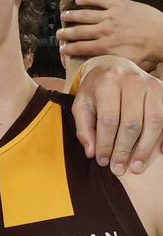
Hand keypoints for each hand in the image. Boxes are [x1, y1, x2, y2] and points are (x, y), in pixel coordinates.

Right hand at [58, 0, 162, 71]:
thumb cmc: (151, 52)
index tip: (62, 49)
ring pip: (84, 14)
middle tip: (59, 34)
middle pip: (78, 31)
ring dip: (72, 15)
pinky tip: (79, 0)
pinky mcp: (119, 4)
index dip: (68, 49)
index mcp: (105, 47)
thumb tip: (100, 68)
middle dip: (65, 33)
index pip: (80, 47)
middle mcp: (104, 30)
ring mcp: (111, 15)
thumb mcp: (128, 65)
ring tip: (64, 16)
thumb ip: (111, 64)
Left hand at [73, 55, 162, 175]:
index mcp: (107, 82)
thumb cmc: (95, 89)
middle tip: (118, 168)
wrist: (113, 67)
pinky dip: (162, 138)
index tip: (103, 161)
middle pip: (131, 123)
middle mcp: (132, 81)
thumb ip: (83, 128)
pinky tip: (156, 153)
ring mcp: (152, 84)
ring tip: (136, 167)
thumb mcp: (81, 104)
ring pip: (153, 122)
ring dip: (145, 149)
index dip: (105, 143)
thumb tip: (91, 152)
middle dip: (124, 150)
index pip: (108, 119)